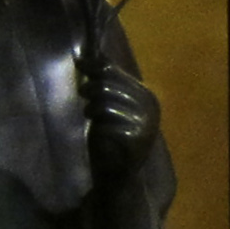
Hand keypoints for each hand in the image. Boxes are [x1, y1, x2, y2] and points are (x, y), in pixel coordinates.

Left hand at [87, 63, 160, 181]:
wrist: (117, 174)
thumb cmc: (110, 137)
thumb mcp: (109, 105)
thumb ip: (104, 82)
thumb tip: (86, 54)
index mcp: (147, 95)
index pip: (115, 72)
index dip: (94, 66)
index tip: (79, 63)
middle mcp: (150, 106)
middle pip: (107, 84)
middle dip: (90, 90)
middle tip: (86, 101)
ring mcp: (145, 123)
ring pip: (103, 103)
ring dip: (92, 110)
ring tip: (93, 120)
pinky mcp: (136, 138)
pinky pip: (105, 124)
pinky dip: (98, 129)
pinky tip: (102, 136)